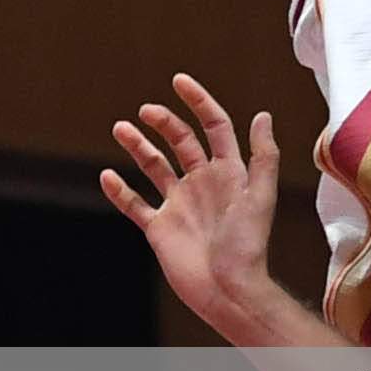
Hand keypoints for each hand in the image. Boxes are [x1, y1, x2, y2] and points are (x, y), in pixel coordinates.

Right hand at [101, 77, 283, 337]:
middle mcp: (202, 184)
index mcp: (228, 173)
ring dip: (137, 147)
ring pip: (154, 166)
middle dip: (163, 121)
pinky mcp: (160, 227)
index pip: (214, 127)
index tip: (179, 81)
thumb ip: (262, 156)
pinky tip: (107, 175)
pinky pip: (135, 204)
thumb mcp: (260, 196)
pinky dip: (120, 190)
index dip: (199, 102)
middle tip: (145, 110)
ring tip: (120, 128)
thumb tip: (262, 115)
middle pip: (180, 142)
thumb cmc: (248, 246)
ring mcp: (179, 205)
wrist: (228, 289)